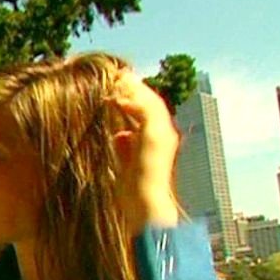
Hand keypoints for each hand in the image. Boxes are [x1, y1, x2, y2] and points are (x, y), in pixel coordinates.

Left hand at [109, 71, 180, 233]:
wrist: (143, 205)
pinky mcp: (157, 138)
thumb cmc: (133, 191)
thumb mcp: (125, 164)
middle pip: (151, 102)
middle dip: (134, 88)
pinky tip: (117, 98)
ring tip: (118, 78)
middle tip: (118, 74)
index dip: (133, 97)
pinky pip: (148, 111)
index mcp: (156, 140)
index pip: (147, 111)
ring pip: (151, 103)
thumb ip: (124, 148)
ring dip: (134, 90)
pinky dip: (133, 102)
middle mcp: (164, 135)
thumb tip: (118, 134)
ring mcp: (163, 136)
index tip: (115, 86)